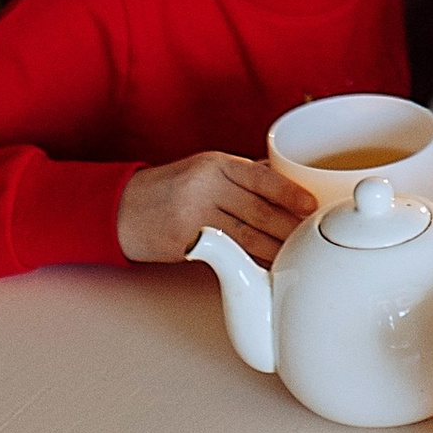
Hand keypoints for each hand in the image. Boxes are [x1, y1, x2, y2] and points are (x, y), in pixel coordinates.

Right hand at [118, 151, 311, 266]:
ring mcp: (194, 217)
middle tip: (311, 238)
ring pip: (246, 236)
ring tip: (296, 257)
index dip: (289, 192)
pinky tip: (267, 268)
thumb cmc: (168, 189)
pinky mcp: (185, 244)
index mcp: (216, 164)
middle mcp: (206, 187)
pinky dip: (250, 263)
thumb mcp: (204, 169)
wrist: (121, 210)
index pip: (260, 176)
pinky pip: (227, 255)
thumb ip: (242, 175)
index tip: (312, 204)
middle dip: (289, 227)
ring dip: (275, 249)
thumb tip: (285, 178)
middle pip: (258, 210)